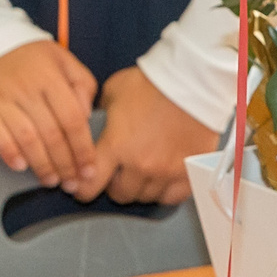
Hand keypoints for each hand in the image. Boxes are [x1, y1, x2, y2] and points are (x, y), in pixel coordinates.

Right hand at [0, 41, 98, 191]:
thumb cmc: (27, 57)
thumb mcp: (62, 59)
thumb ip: (82, 84)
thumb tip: (87, 115)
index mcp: (50, 75)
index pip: (72, 119)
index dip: (83, 149)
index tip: (89, 170)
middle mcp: (25, 86)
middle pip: (51, 133)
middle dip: (65, 164)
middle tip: (71, 183)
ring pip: (26, 137)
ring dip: (41, 164)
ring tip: (50, 180)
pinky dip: (8, 151)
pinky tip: (20, 166)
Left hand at [96, 67, 217, 205]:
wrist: (193, 78)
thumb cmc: (154, 81)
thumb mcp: (113, 91)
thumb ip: (102, 114)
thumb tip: (96, 124)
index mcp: (116, 146)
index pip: (89, 186)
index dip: (83, 189)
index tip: (84, 186)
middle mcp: (140, 164)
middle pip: (120, 194)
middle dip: (116, 184)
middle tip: (120, 171)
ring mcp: (166, 171)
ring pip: (146, 197)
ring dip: (141, 186)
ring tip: (144, 171)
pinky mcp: (189, 172)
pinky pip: (173, 198)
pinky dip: (166, 192)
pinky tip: (163, 180)